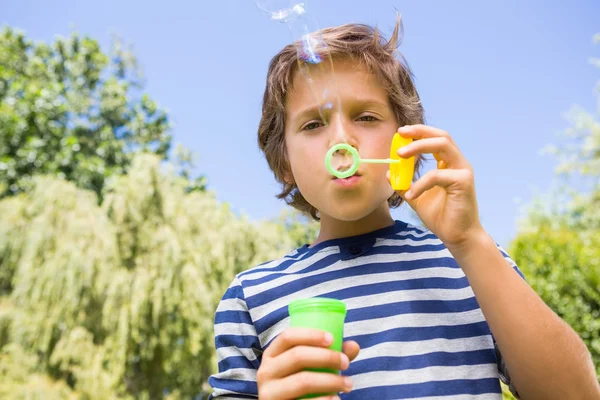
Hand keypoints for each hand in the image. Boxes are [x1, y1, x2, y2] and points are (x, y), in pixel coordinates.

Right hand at [257, 327, 359, 399]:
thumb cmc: (298, 384)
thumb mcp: (307, 367)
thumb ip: (329, 354)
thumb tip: (353, 346)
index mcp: (272, 355)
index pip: (288, 336)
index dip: (310, 335)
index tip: (332, 339)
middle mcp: (265, 371)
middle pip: (298, 356)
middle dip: (327, 357)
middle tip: (346, 363)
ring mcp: (269, 392)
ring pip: (303, 381)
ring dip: (331, 381)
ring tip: (348, 384)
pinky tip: (336, 399)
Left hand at [388, 124, 484, 250]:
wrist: (457, 237)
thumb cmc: (441, 217)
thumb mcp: (417, 198)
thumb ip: (405, 185)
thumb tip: (389, 173)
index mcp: (449, 165)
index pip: (436, 139)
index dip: (419, 132)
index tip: (400, 133)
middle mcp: (458, 164)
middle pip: (442, 136)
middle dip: (420, 132)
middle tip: (400, 134)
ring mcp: (463, 171)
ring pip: (443, 146)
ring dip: (419, 147)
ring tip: (400, 155)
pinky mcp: (463, 182)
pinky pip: (436, 175)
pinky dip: (420, 183)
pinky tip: (411, 194)